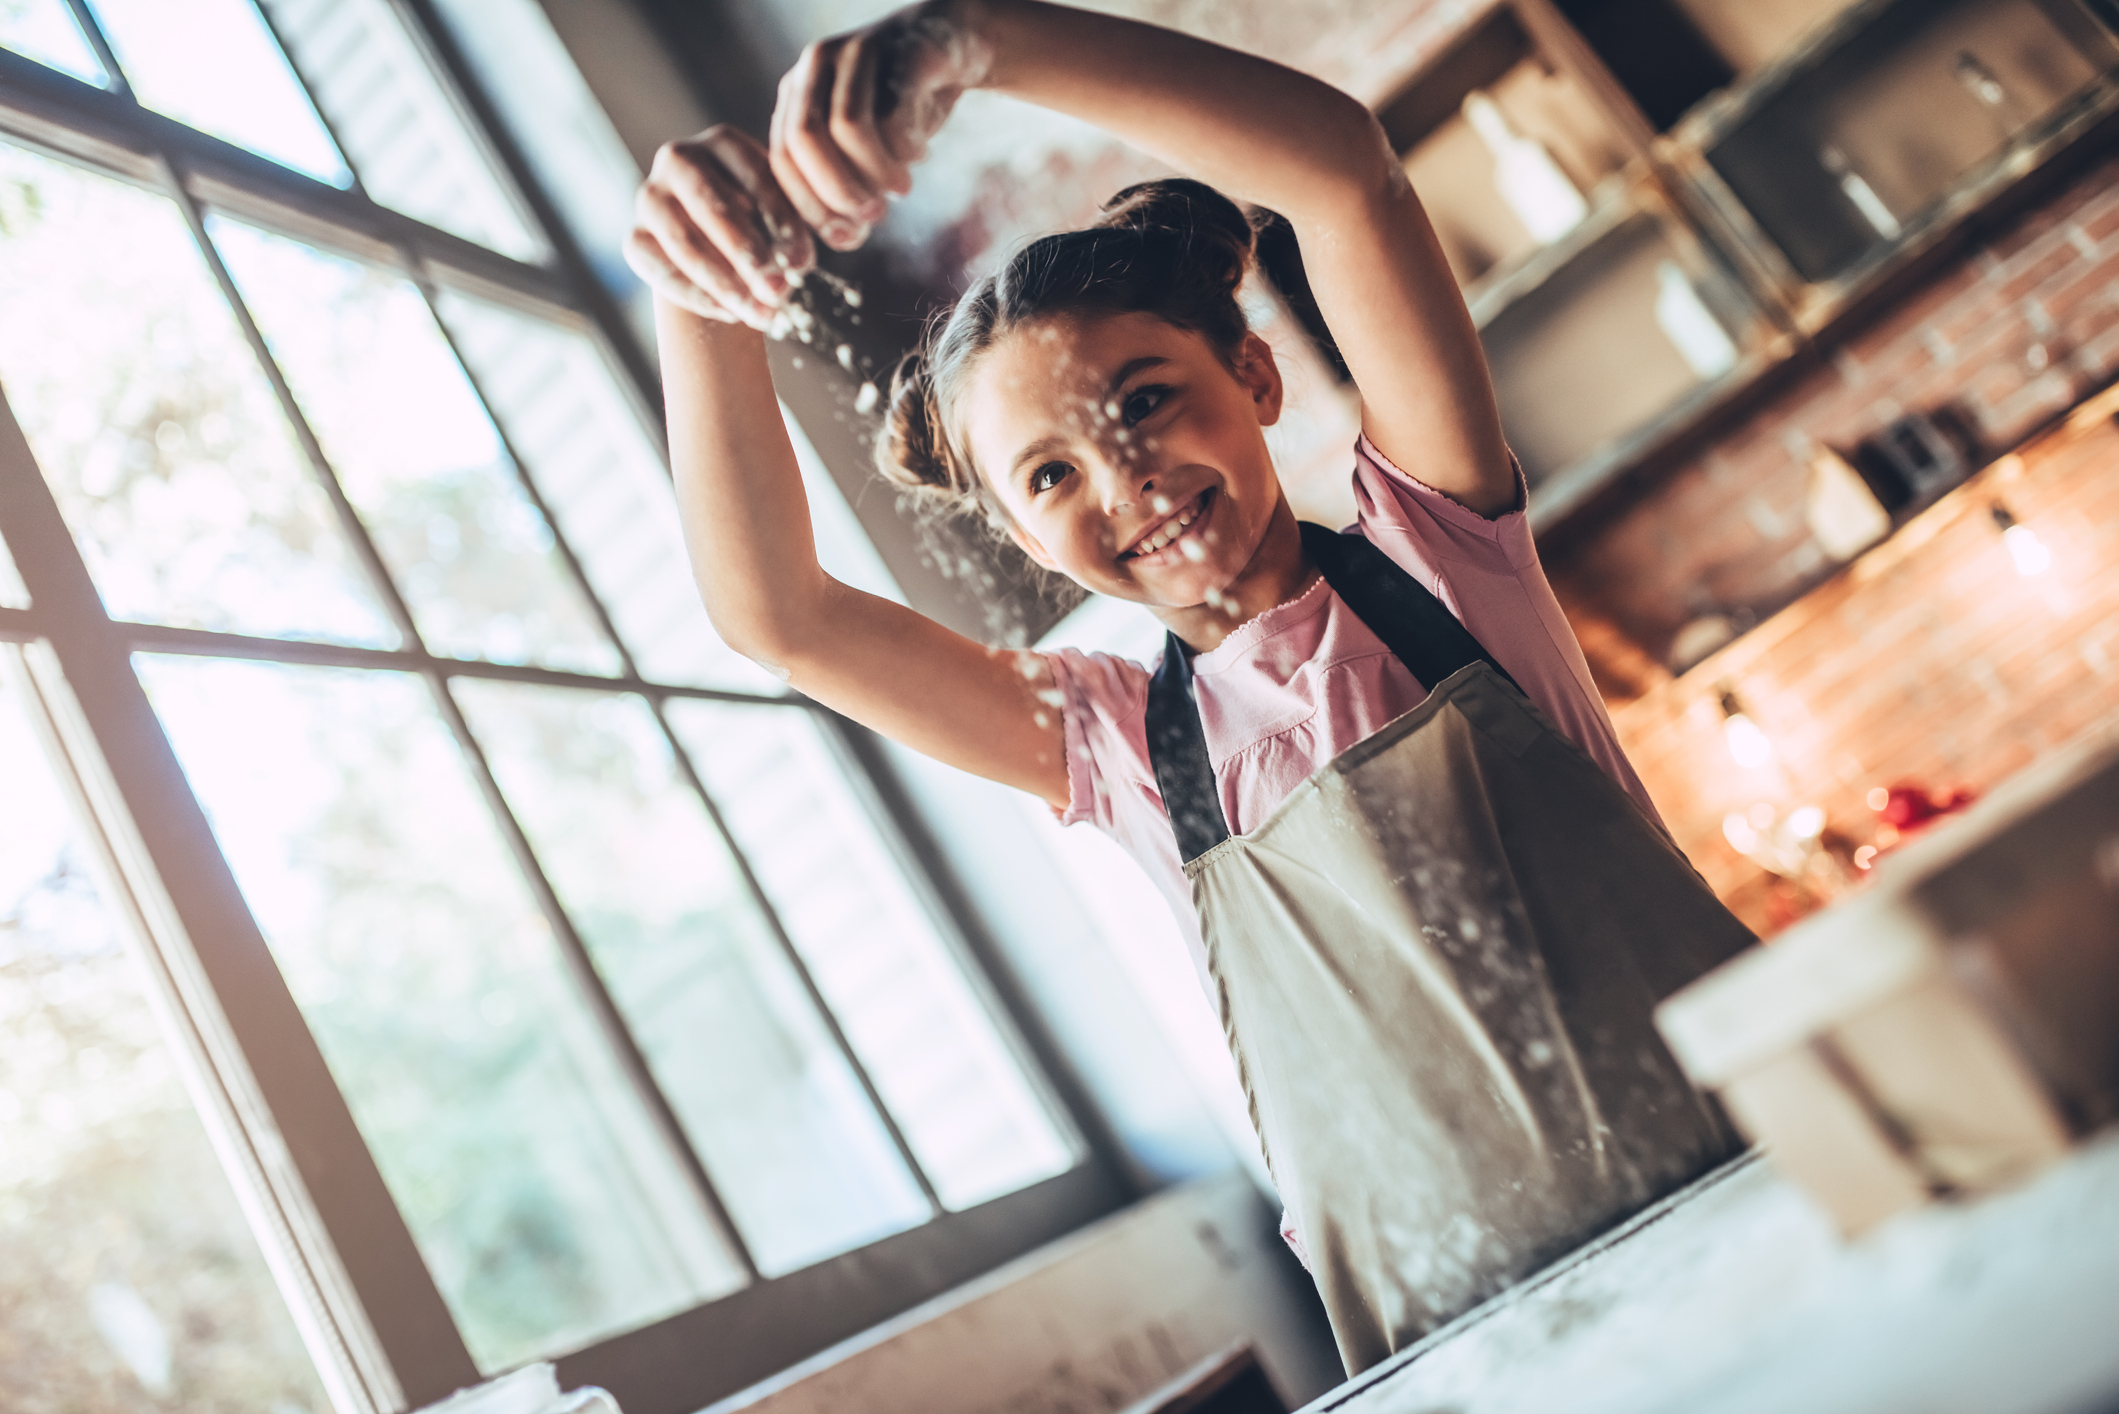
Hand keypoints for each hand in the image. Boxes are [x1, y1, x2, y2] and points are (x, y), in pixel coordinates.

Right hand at [627, 124, 816, 328]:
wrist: (719, 256)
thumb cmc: (765, 228)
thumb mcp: (789, 217)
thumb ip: (810, 222)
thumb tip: (834, 242)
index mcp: (724, 142)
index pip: (755, 176)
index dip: (782, 222)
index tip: (805, 264)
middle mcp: (679, 159)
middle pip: (713, 206)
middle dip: (750, 254)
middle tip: (781, 292)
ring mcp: (650, 197)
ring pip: (684, 241)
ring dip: (726, 282)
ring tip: (762, 313)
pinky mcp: (634, 238)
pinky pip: (661, 269)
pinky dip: (698, 295)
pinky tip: (732, 314)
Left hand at [770, 0, 993, 250]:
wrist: (951, 46)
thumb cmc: (903, 109)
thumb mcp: (866, 152)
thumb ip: (848, 190)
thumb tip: (844, 238)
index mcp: (796, 95)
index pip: (782, 158)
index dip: (810, 205)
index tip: (847, 237)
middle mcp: (815, 68)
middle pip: (803, 139)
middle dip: (837, 192)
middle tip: (874, 217)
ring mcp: (854, 53)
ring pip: (845, 126)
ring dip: (874, 173)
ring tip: (901, 191)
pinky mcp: (897, 49)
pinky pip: (893, 111)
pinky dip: (905, 149)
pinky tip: (918, 156)